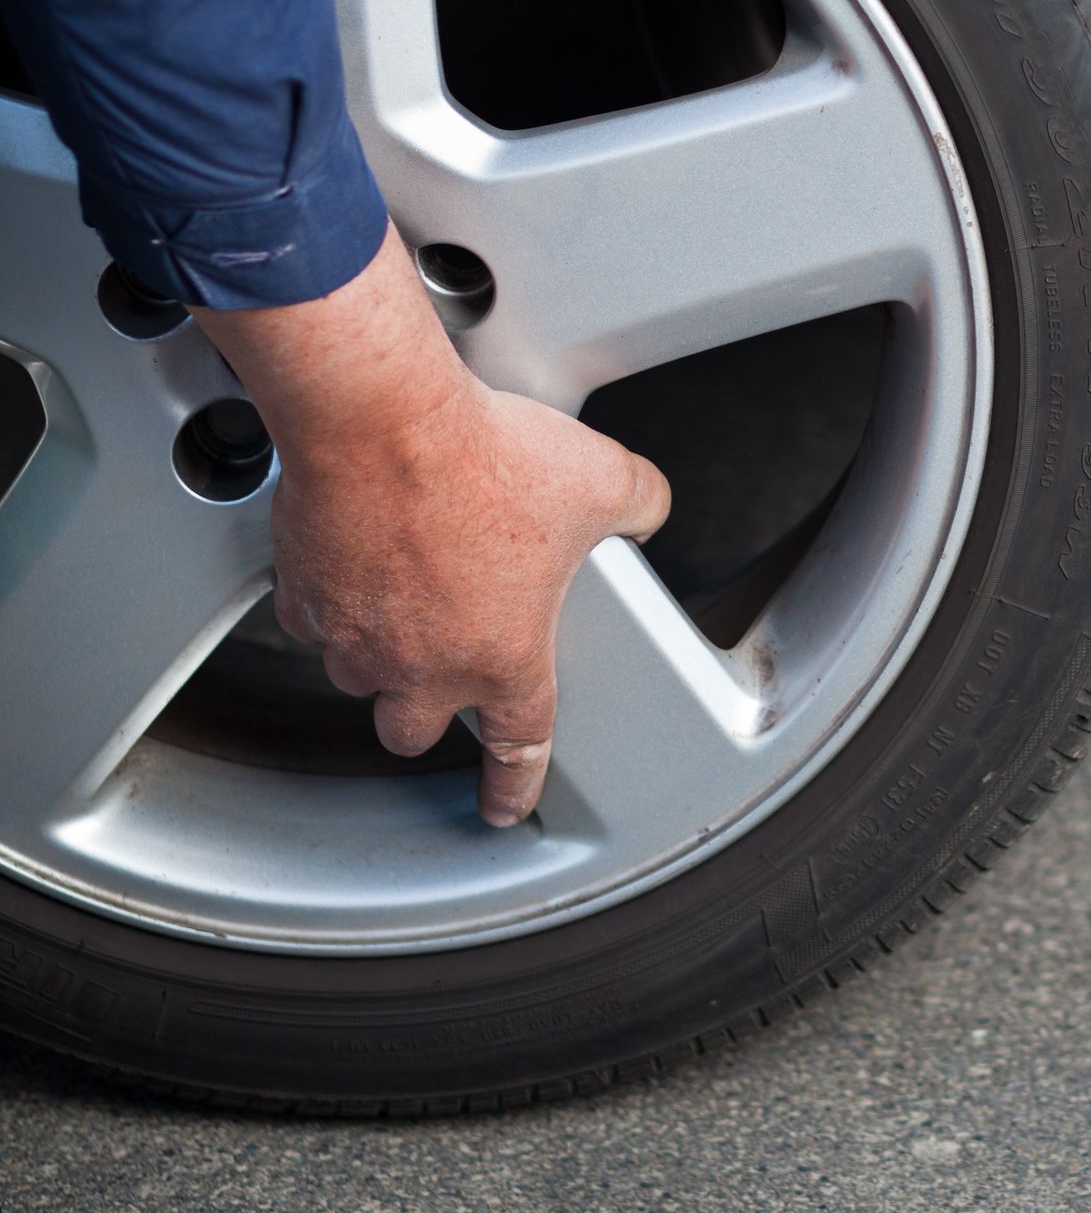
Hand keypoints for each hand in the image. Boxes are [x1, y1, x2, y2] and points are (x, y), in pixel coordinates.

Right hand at [195, 225, 668, 825]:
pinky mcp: (305, 596)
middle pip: (411, 730)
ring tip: (406, 603)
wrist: (384, 421)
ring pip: (359, 676)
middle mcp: (422, 664)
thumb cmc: (486, 458)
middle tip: (443, 680)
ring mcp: (356, 637)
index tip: (506, 804)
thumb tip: (649, 510)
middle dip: (425, 716)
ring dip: (380, 656)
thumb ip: (641, 506)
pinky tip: (359, 562)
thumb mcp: (604, 479)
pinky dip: (334, 603)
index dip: (516, 782)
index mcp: (504, 654)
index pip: (520, 743)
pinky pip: (315, 620)